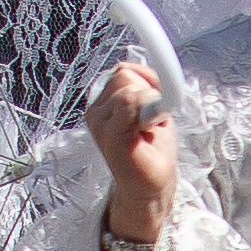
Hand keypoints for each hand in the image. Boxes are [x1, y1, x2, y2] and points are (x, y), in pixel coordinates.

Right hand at [86, 60, 172, 241]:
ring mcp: (99, 122)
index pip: (124, 71)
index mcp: (103, 100)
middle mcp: (96, 109)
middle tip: (151, 122)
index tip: (154, 106)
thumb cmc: (153, 146)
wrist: (151, 184)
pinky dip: (147, 112)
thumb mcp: (154, 103)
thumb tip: (136, 66)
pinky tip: (146, 132)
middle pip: (126, 75)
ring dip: (150, 107)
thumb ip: (147, 80)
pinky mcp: (108, 134)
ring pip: (130, 88)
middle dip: (149, 95)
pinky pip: (129, 102)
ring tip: (147, 130)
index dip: (148, 84)